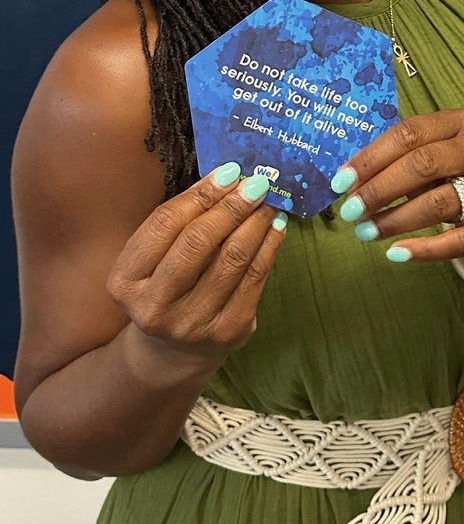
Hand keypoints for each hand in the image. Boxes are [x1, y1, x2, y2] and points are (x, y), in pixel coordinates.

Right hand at [107, 164, 286, 376]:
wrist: (173, 352)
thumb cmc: (164, 287)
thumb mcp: (152, 258)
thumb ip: (179, 222)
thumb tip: (226, 177)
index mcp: (126, 280)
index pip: (165, 224)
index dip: (200, 194)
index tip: (229, 171)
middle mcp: (154, 306)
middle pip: (198, 241)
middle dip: (232, 206)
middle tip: (256, 182)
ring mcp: (193, 323)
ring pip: (233, 258)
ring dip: (256, 221)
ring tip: (270, 200)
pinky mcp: (228, 331)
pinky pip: (256, 278)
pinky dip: (270, 245)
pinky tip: (276, 227)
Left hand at [333, 110, 463, 263]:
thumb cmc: (456, 175)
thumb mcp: (435, 154)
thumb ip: (400, 159)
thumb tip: (349, 180)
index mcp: (460, 122)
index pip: (409, 133)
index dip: (371, 157)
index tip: (341, 181)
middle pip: (423, 165)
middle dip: (379, 189)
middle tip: (349, 210)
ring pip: (437, 203)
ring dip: (395, 220)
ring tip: (365, 231)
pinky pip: (456, 241)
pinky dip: (423, 249)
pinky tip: (396, 252)